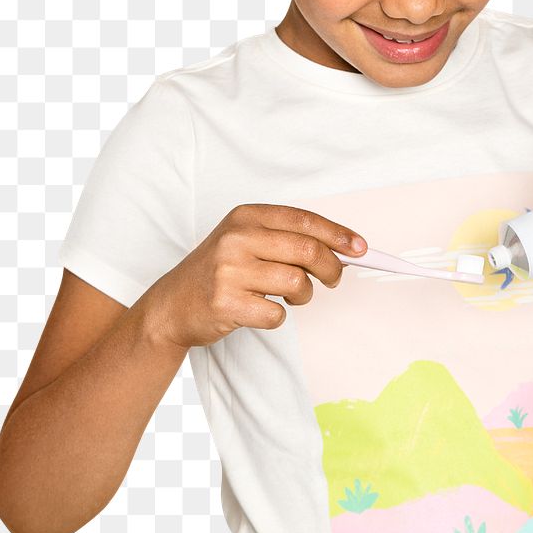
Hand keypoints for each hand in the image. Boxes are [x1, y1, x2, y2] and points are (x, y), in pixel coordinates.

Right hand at [143, 204, 368, 349]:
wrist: (173, 304)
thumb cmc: (219, 271)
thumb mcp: (247, 240)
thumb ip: (289, 239)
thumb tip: (345, 249)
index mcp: (246, 216)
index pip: (304, 220)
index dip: (338, 234)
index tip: (360, 248)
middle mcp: (237, 238)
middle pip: (307, 250)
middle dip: (331, 268)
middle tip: (333, 279)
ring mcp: (229, 270)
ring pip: (297, 282)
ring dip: (303, 295)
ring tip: (290, 296)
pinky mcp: (226, 303)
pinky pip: (277, 313)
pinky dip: (278, 316)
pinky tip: (262, 310)